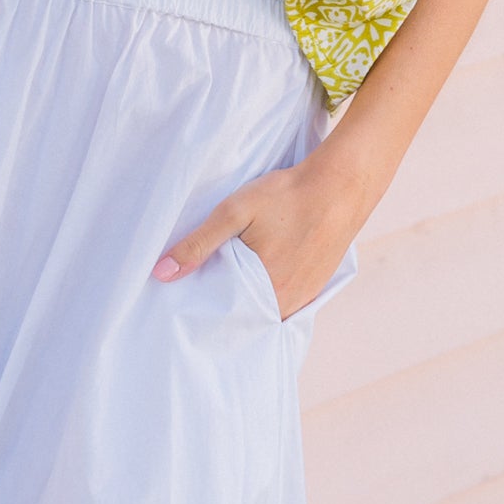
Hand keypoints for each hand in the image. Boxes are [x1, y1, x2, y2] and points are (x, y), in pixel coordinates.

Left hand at [151, 152, 365, 319]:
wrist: (342, 184)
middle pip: (246, 318)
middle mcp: (288, 303)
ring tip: (227, 290)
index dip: (206, 311)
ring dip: (248, 305)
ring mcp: (306, 296)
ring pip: (267, 313)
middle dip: (225, 311)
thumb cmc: (288, 195)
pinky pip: (285, 304)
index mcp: (267, 292)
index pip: (225, 318)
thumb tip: (162, 274)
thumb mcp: (234, 212)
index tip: (187, 304)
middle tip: (202, 297)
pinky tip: (257, 283)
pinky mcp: (316, 286)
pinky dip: (268, 299)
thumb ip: (198, 244)